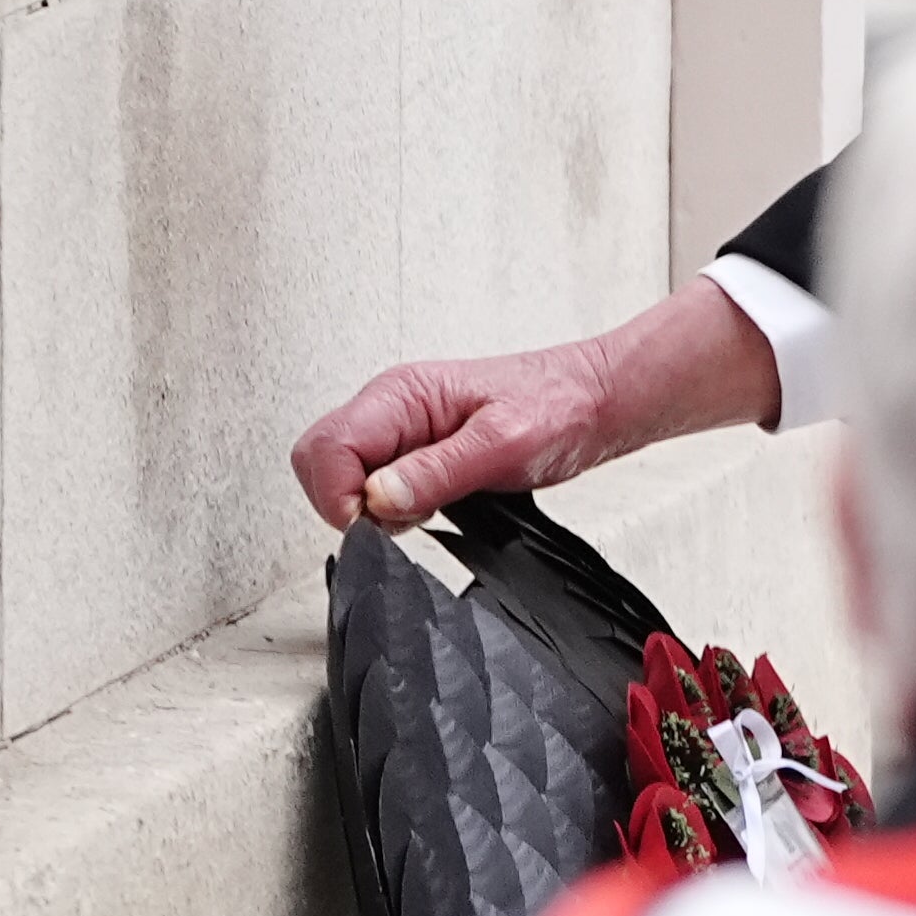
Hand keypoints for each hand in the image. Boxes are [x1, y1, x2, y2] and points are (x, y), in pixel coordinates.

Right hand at [289, 277, 782, 529]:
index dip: (338, 496)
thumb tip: (375, 500)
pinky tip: (437, 505)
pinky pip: (378, 487)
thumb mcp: (503, 444)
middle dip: (344, 503)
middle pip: (318, 461)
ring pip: (344, 479)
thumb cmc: (560, 407)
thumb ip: (436, 473)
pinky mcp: (417, 451)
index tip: (377, 520)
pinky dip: (397, 509)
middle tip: (402, 517)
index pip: (325, 448)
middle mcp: (392, 408)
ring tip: (432, 504)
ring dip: (374, 509)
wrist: (596, 401)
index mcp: (401, 395)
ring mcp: (402, 430)